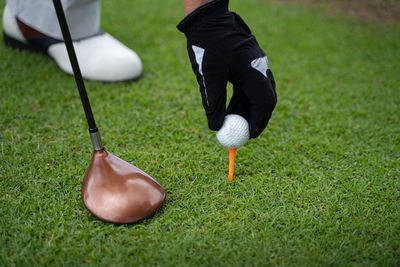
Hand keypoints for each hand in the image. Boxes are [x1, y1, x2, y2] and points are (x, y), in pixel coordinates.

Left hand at [177, 0, 276, 137]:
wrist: (207, 18)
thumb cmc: (207, 44)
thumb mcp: (209, 76)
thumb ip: (214, 103)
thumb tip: (216, 128)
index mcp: (254, 70)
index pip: (264, 102)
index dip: (258, 122)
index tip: (248, 136)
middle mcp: (259, 68)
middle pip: (264, 99)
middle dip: (255, 118)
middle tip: (243, 133)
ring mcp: (255, 65)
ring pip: (256, 94)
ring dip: (246, 110)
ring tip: (231, 123)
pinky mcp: (248, 63)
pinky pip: (249, 86)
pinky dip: (241, 99)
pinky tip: (229, 109)